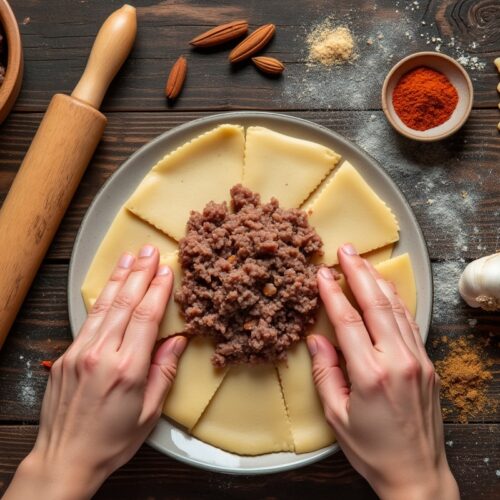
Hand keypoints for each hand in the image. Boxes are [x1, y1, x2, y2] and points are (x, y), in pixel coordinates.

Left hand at [5, 245, 185, 499]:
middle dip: (139, 274)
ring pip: (105, 306)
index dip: (158, 290)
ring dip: (119, 279)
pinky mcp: (68, 356)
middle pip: (125, 304)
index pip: (146, 318)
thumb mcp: (149, 413)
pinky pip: (89, 319)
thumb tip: (178, 341)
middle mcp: (102, 355)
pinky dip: (102, 298)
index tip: (166, 271)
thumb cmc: (112, 441)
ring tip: (130, 258)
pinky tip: (110, 286)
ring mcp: (81, 353)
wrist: (65, 458)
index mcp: (128, 370)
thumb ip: (164, 373)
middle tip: (149, 251)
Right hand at [307, 244, 458, 499]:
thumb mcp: (337, 416)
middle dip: (358, 273)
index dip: (332, 294)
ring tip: (363, 261)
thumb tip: (317, 338)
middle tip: (346, 250)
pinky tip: (385, 288)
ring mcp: (417, 360)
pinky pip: (409, 323)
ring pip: (396, 309)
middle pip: (376, 305)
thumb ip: (326, 372)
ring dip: (377, 281)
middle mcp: (398, 361)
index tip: (322, 274)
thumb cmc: (372, 450)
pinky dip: (395, 301)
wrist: (417, 474)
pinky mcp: (427, 364)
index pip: (348, 322)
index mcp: (371, 375)